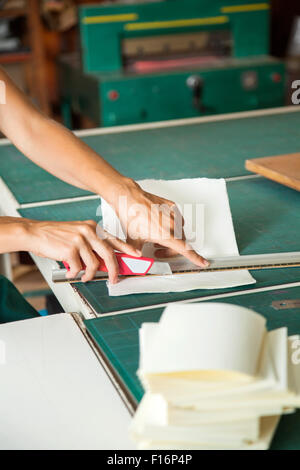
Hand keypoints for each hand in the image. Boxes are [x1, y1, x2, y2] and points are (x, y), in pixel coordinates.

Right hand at [22, 219, 138, 282]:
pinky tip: (69, 271)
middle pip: (109, 254)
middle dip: (114, 270)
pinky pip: (78, 268)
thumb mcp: (77, 235)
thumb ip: (92, 246)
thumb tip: (104, 262)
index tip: (137, 255)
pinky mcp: (70, 249)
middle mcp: (88, 231)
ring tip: (83, 276)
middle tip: (114, 279)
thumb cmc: (55, 236)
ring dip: (89, 275)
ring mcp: (80, 240)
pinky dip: (74, 273)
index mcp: (92, 227)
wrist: (35, 233)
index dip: (127, 249)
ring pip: (93, 264)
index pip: (114, 239)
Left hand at [111, 179, 208, 266]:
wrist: (129, 197)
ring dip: (172, 236)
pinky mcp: (171, 205)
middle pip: (181, 243)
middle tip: (157, 251)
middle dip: (171, 250)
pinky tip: (161, 223)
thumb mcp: (133, 239)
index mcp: (164, 235)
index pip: (185, 250)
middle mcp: (171, 224)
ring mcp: (172, 214)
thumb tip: (138, 259)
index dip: (196, 258)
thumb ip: (137, 252)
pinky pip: (178, 219)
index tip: (204, 262)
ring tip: (157, 236)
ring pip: (179, 231)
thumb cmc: (131, 216)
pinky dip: (173, 224)